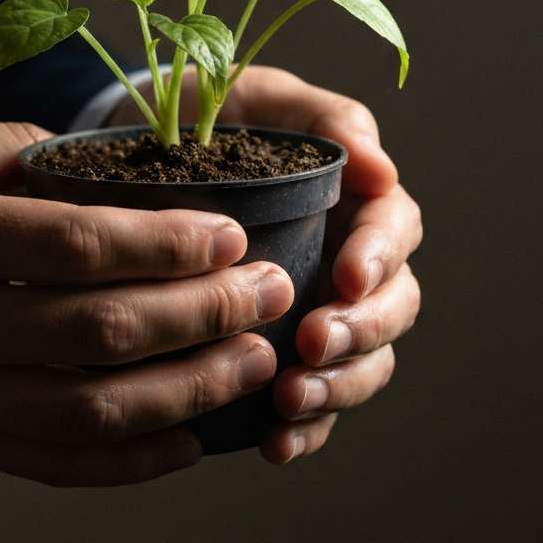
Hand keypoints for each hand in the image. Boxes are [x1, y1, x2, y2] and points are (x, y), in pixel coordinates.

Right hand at [0, 116, 293, 485]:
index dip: (169, 243)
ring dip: (185, 391)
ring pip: (90, 411)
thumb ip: (6, 153)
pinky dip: (126, 462)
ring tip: (251, 363)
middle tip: (268, 291)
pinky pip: (49, 464)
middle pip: (103, 333)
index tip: (231, 233)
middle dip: (203, 314)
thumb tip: (96, 160)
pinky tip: (186, 442)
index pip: (81, 248)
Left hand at [111, 65, 421, 462]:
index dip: (379, 258)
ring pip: (362, 363)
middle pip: (391, 308)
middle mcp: (347, 264)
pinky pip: (315, 404)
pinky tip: (275, 444)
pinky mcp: (284, 358)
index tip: (346, 278)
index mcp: (356, 202)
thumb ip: (323, 119)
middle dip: (360, 333)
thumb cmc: (212, 120)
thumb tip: (380, 167)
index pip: (394, 231)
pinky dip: (306, 429)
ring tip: (290, 401)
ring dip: (337, 388)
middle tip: (313, 343)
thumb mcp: (262, 99)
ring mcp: (320, 314)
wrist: (148, 158)